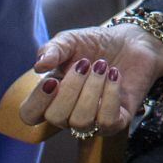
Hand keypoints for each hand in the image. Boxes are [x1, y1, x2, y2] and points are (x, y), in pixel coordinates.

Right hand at [20, 24, 162, 134]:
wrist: (132, 41)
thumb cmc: (96, 43)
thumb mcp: (71, 40)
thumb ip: (53, 50)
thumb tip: (38, 66)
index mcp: (52, 95)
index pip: (30, 115)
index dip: (38, 101)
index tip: (52, 79)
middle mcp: (69, 112)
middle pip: (56, 118)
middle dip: (71, 88)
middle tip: (86, 63)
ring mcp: (93, 119)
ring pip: (81, 121)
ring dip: (93, 88)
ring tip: (103, 66)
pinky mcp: (117, 121)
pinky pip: (107, 122)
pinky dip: (111, 95)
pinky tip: (115, 75)